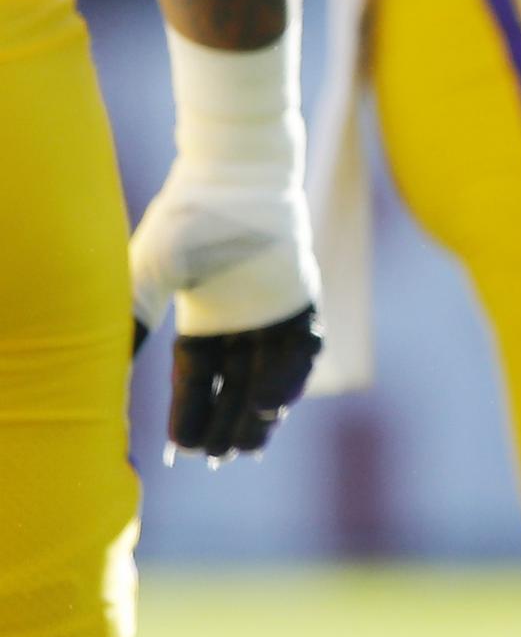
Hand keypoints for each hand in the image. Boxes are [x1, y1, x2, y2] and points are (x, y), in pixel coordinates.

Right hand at [130, 159, 322, 460]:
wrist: (234, 178)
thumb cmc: (186, 222)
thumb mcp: (149, 278)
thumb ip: (133, 322)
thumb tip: (102, 372)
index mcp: (201, 323)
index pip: (197, 383)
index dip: (189, 417)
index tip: (182, 452)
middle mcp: (239, 323)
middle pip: (236, 388)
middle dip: (228, 425)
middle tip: (220, 458)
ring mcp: (272, 311)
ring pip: (269, 376)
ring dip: (260, 413)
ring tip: (246, 443)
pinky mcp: (301, 297)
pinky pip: (301, 347)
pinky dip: (289, 377)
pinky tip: (270, 402)